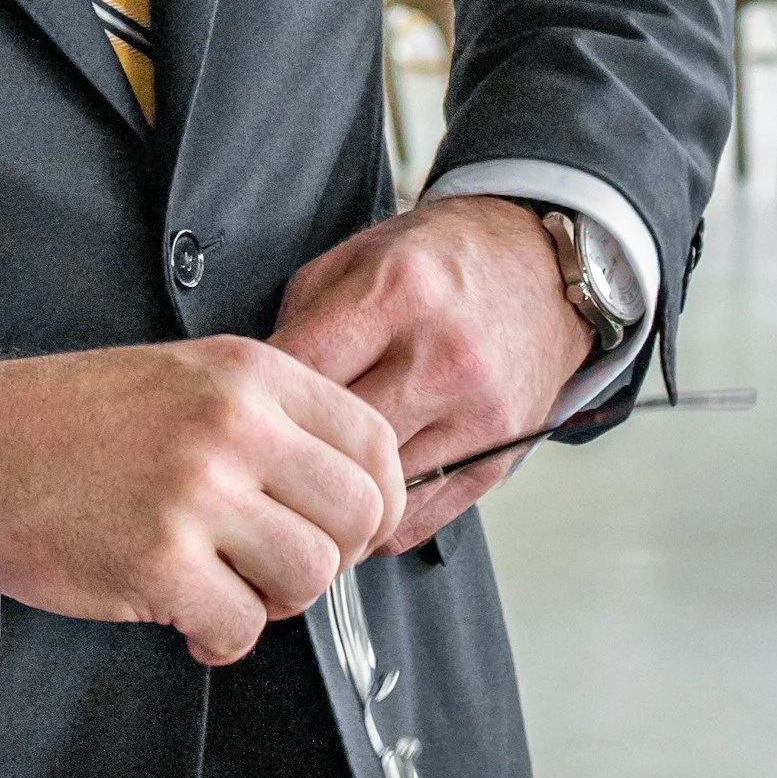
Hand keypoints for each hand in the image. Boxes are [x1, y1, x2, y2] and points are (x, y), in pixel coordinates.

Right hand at [0, 337, 404, 666]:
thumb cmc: (67, 422)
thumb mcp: (182, 376)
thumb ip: (264, 413)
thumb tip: (341, 483)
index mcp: (247, 374)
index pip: (372, 440)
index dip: (376, 500)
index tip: (348, 527)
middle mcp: (234, 426)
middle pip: (359, 515)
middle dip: (332, 557)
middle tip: (281, 566)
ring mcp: (198, 495)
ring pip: (310, 576)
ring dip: (276, 601)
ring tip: (228, 588)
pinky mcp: (160, 563)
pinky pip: (242, 629)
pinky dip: (222, 639)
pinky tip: (189, 619)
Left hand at [271, 196, 591, 554]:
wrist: (540, 269)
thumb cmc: (439, 262)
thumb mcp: (357, 258)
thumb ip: (302, 320)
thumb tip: (254, 393)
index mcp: (398, 292)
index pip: (301, 368)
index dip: (256, 396)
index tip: (237, 410)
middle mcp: (443, 355)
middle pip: (335, 437)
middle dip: (289, 451)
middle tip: (259, 458)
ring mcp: (478, 413)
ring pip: (375, 489)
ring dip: (331, 494)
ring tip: (300, 484)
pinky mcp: (500, 455)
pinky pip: (418, 517)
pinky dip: (374, 519)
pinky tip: (351, 500)